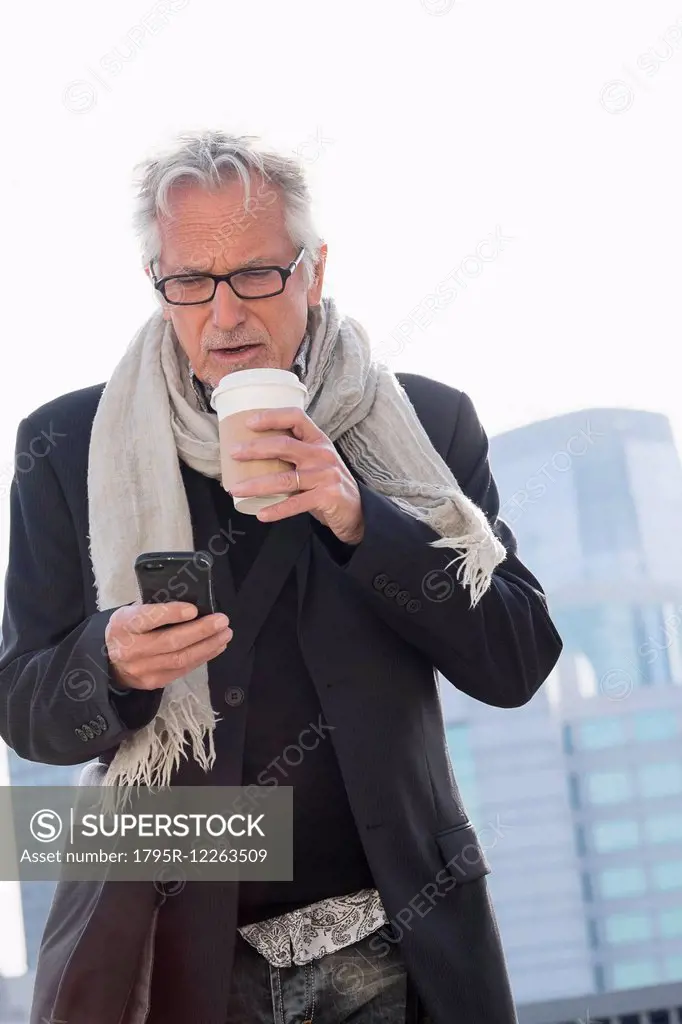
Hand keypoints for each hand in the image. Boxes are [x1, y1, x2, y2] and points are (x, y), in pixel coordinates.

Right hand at [105, 602, 232, 690]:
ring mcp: (142, 669)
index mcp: (124, 625)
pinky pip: (183, 670)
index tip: (193, 609)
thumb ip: (155, 608)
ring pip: (180, 659)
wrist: (108, 661)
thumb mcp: (131, 612)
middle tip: (222, 621)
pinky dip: (202, 657)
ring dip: (208, 646)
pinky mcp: (154, 682)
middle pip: (170, 641)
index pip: (147, 618)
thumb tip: (193, 606)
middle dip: (201, 631)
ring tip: (225, 634)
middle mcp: (131, 649)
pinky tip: (215, 647)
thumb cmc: (128, 629)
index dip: (171, 614)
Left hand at [228, 407, 364, 544]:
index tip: (249, 422)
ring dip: (256, 484)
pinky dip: (276, 510)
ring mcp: (325, 476)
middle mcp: (323, 455)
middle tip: (234, 453)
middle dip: (255, 449)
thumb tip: (253, 452)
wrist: (356, 511)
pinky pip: (295, 504)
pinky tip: (261, 514)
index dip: (272, 417)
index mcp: (318, 440)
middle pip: (285, 445)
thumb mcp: (316, 462)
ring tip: (236, 489)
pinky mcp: (326, 497)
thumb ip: (294, 455)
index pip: (296, 418)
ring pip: (284, 479)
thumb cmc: (327, 484)